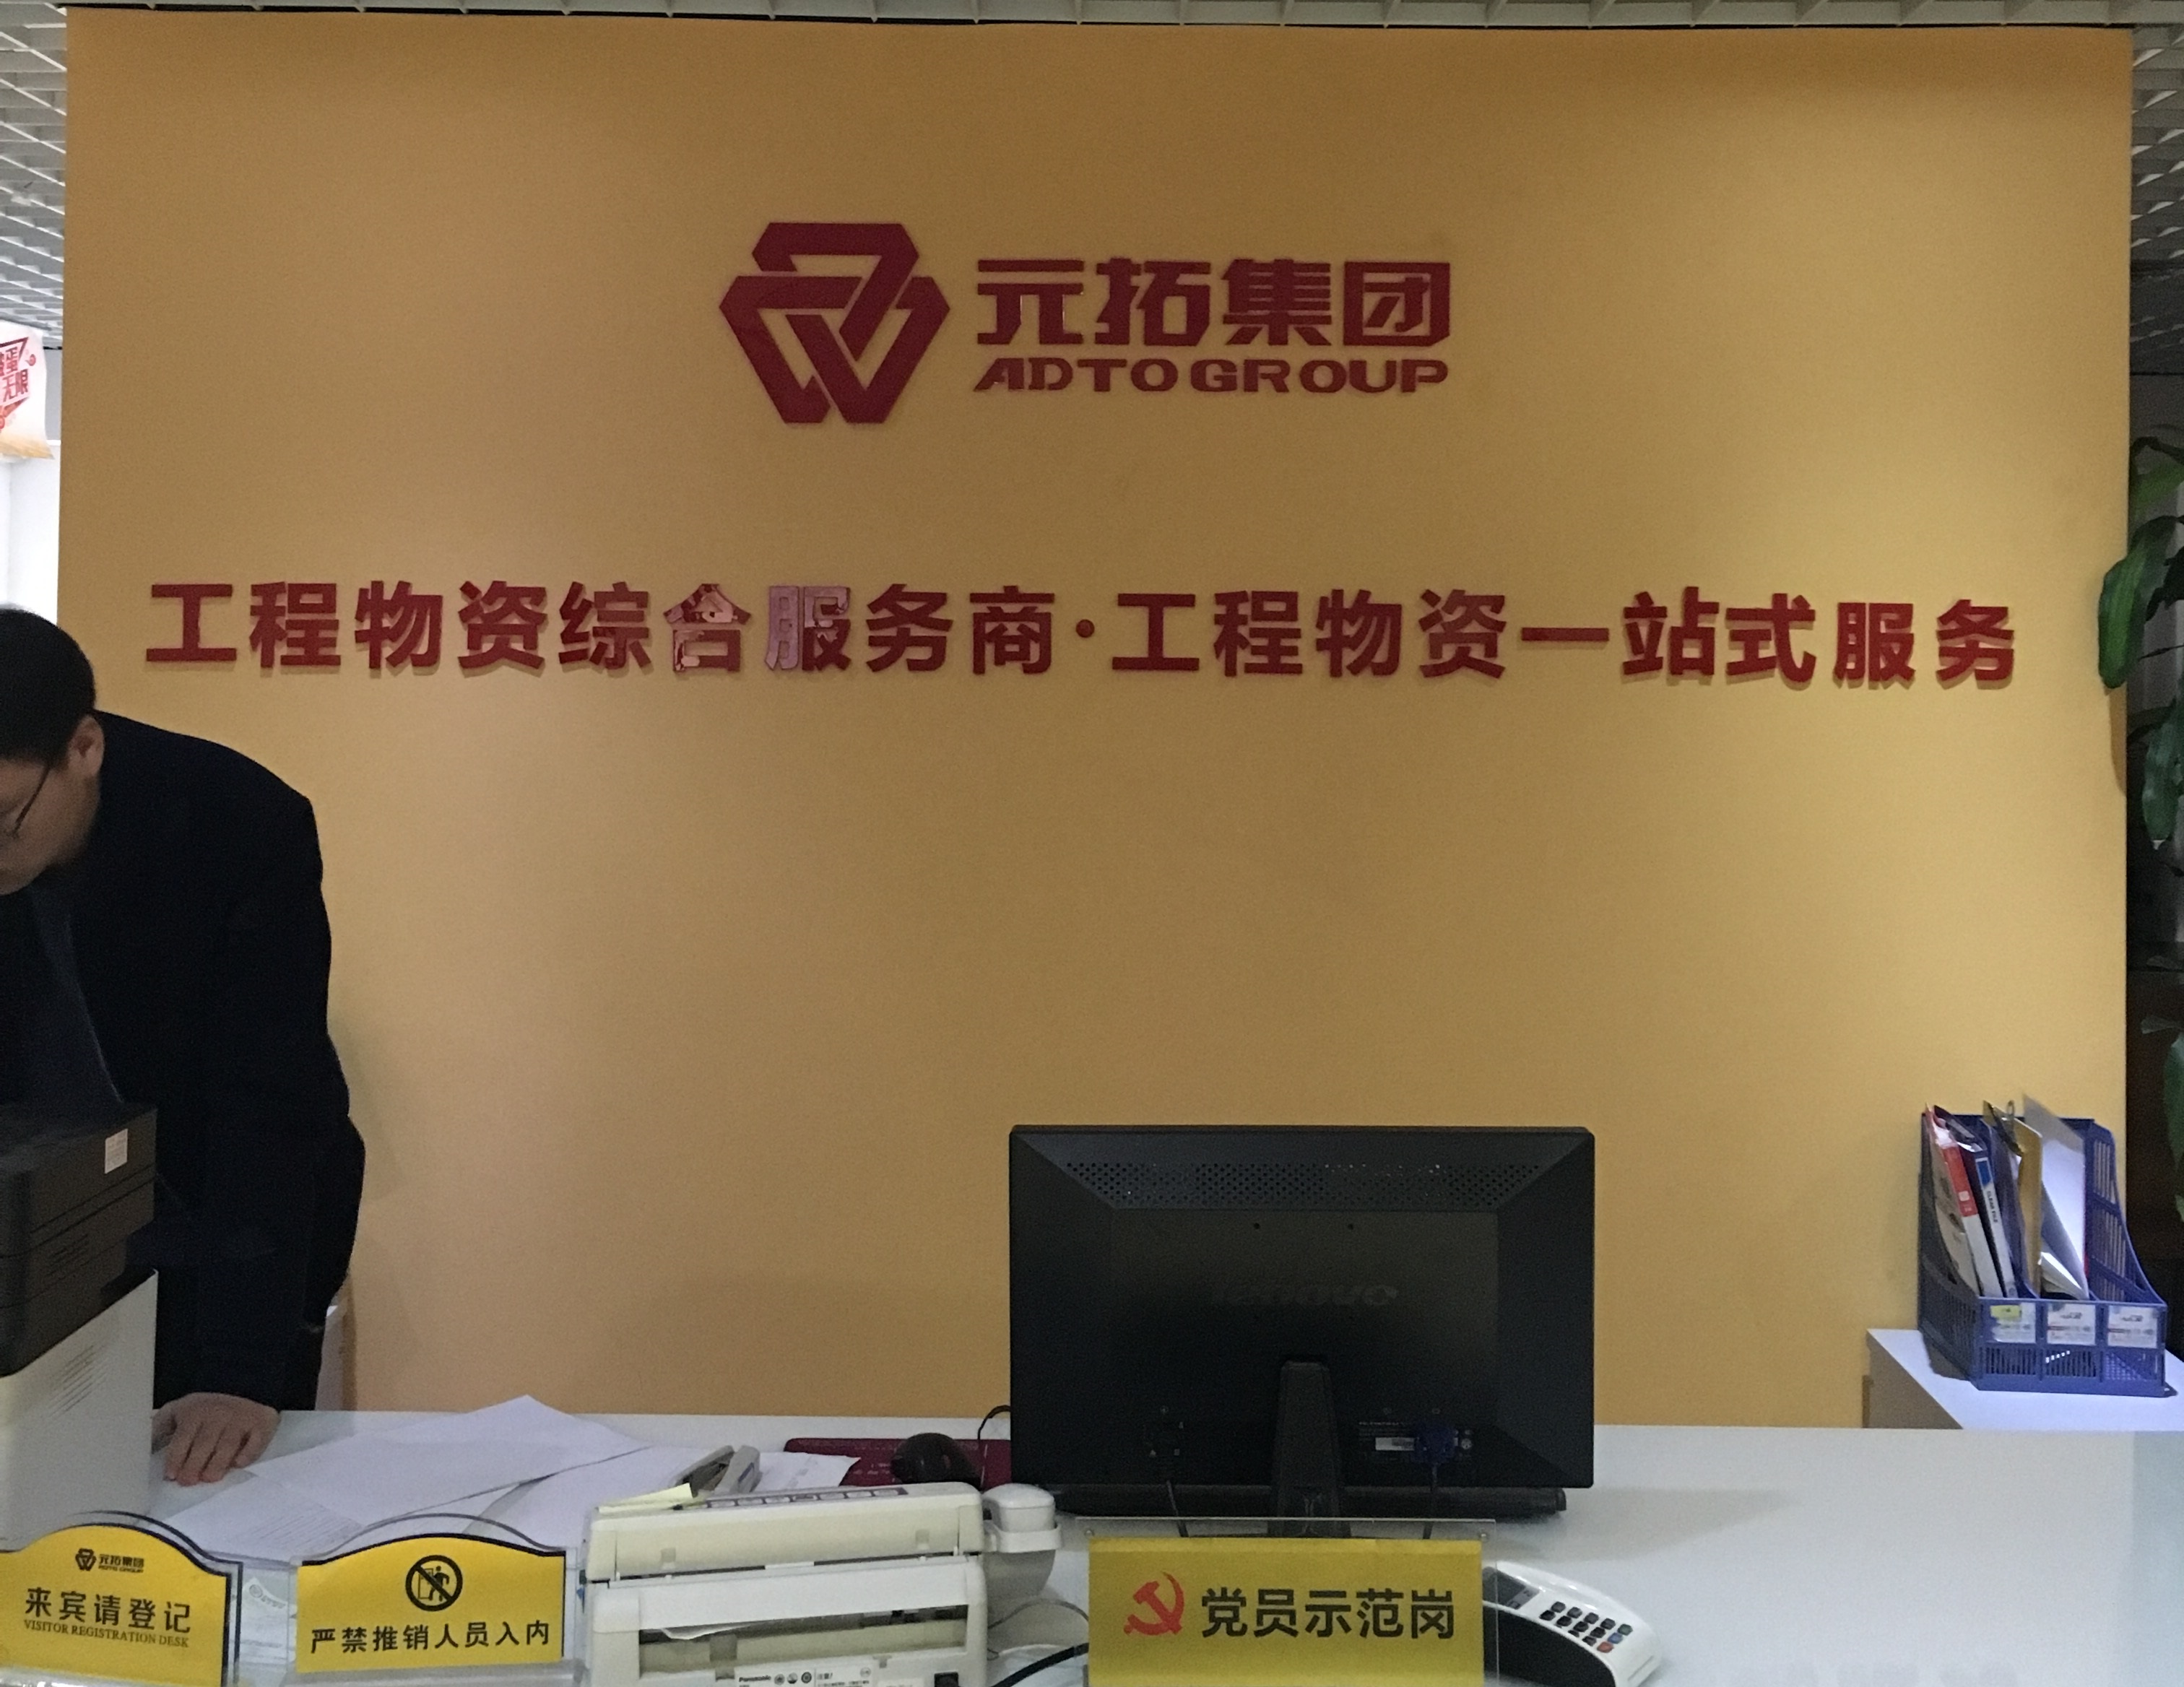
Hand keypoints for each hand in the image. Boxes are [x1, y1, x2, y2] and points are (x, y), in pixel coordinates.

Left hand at [152, 1393, 279, 1485]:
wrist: (244, 1386)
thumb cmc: (204, 1408)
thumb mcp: (178, 1411)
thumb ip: (159, 1427)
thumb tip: (139, 1447)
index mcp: (195, 1413)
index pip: (183, 1438)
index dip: (176, 1458)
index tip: (171, 1476)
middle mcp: (218, 1416)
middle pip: (205, 1443)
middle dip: (194, 1464)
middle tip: (188, 1481)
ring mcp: (241, 1420)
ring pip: (228, 1444)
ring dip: (218, 1463)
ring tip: (210, 1478)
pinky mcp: (262, 1424)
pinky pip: (256, 1440)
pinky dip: (248, 1452)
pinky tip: (239, 1463)